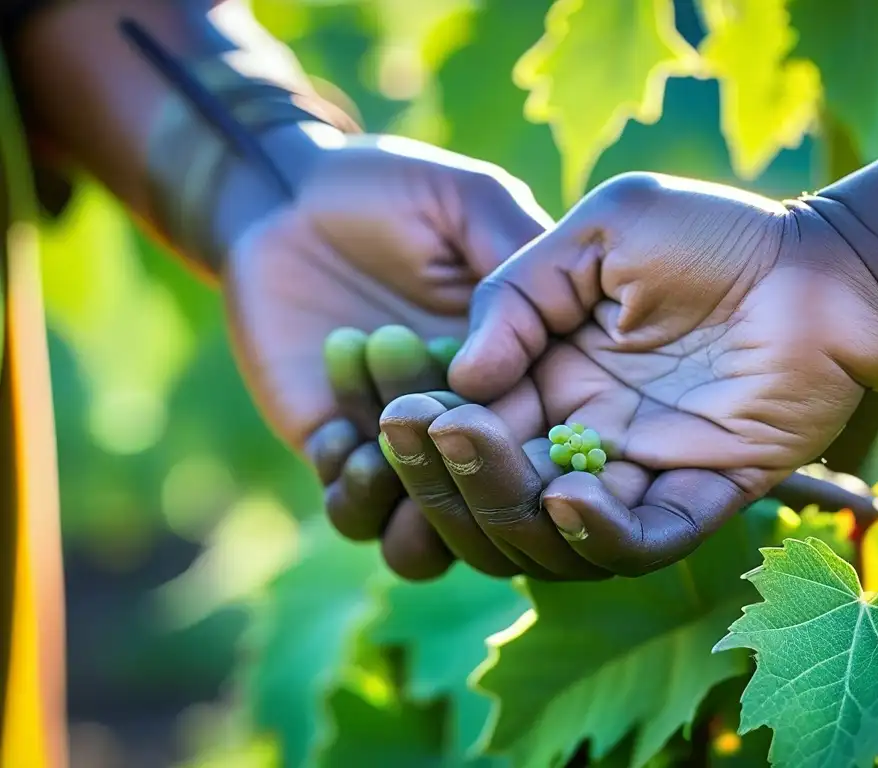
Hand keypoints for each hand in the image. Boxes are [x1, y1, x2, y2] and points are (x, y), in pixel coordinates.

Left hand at [222, 135, 548, 578]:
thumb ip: (516, 255)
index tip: (506, 425)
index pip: (546, 443)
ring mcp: (403, 447)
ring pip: (424, 537)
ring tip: (376, 441)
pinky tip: (333, 429)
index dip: (536, 455)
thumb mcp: (468, 202)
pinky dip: (349, 488)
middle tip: (429, 425)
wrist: (287, 198)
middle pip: (492, 510)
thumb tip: (567, 321)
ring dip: (406, 501)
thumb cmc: (388, 189)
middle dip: (468, 487)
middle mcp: (467, 425)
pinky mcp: (337, 447)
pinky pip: (352, 511)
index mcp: (517, 374)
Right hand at [380, 173, 877, 577]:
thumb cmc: (712, 235)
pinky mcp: (700, 494)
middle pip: (497, 492)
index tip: (400, 409)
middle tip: (438, 434)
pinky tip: (571, 498)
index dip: (429, 428)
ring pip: (554, 533)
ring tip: (495, 459)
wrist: (822, 265)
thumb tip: (462, 377)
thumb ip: (519, 293)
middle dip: (453, 474)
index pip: (470, 425)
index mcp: (551, 376)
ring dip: (511, 509)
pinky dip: (601, 535)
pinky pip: (643, 541)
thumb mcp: (600, 235)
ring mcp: (640, 470)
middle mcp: (585, 434)